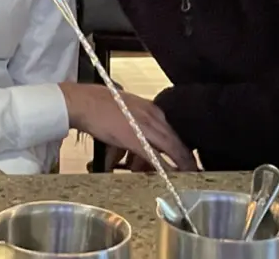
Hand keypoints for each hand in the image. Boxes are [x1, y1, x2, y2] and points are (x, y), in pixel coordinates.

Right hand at [61, 83, 197, 171]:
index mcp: (152, 109)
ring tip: (179, 176)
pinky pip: (155, 157)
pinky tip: (170, 176)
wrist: (84, 102)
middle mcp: (154, 116)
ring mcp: (145, 128)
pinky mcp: (135, 139)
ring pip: (171, 149)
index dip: (184, 148)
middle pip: (177, 142)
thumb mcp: (127, 109)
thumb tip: (144, 140)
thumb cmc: (101, 105)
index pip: (176, 132)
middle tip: (194, 173)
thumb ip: (140, 122)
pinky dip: (165, 168)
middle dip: (187, 160)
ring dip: (176, 165)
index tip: (190, 160)